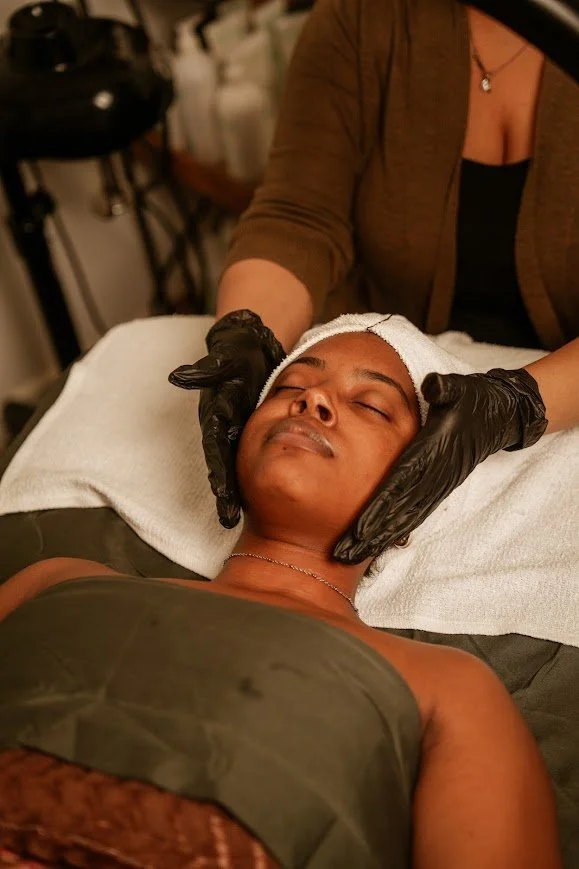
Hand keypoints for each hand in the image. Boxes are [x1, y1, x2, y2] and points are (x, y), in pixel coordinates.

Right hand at [169, 310, 284, 527]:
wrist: (248, 345)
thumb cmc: (237, 351)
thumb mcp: (225, 358)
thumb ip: (206, 369)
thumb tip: (178, 375)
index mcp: (216, 413)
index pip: (215, 446)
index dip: (217, 469)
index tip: (220, 492)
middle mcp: (222, 426)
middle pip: (222, 463)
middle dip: (224, 491)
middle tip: (228, 518)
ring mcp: (234, 429)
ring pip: (232, 465)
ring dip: (233, 490)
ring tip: (233, 517)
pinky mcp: (247, 428)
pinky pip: (245, 456)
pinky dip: (249, 475)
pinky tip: (254, 498)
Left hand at [334, 367, 547, 563]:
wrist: (500, 415)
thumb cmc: (474, 400)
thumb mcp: (460, 388)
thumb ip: (446, 388)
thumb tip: (434, 385)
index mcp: (432, 451)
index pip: (400, 484)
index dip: (379, 506)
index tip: (358, 527)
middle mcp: (434, 475)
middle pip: (396, 510)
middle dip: (369, 534)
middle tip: (342, 553)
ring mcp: (437, 485)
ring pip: (404, 518)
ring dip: (377, 539)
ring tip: (351, 556)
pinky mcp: (439, 489)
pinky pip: (414, 514)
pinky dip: (395, 532)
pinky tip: (377, 545)